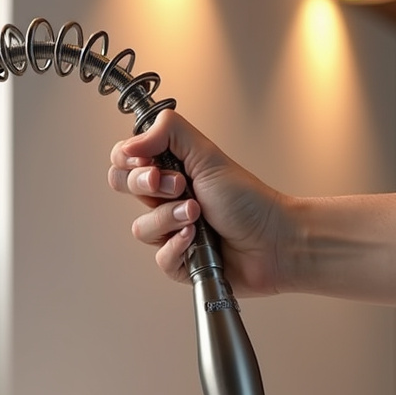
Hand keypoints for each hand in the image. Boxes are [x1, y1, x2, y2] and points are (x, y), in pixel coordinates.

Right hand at [108, 110, 287, 296]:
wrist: (272, 241)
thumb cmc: (249, 201)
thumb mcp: (207, 154)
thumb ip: (168, 133)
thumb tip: (130, 143)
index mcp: (171, 169)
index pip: (125, 160)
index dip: (130, 161)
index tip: (151, 162)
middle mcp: (167, 199)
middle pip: (123, 189)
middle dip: (148, 186)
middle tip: (179, 185)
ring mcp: (170, 231)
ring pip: (142, 227)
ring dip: (171, 217)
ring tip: (198, 215)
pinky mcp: (178, 261)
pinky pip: (159, 257)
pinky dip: (179, 246)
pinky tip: (196, 240)